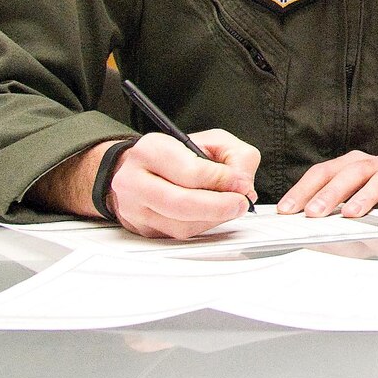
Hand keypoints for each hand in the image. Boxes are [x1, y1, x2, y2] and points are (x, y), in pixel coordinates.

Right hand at [36, 129, 259, 239]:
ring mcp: (135, 209)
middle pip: (180, 203)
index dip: (220, 179)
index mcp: (150, 151)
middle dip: (219, 206)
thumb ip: (236, 157)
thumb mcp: (210, 141)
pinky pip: (178, 236)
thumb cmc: (175, 155)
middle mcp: (135, 181)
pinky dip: (202, 227)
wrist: (137, 170)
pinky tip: (211, 215)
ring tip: (229, 207)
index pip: (189, 171)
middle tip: (240, 203)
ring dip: (213, 219)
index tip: (237, 181)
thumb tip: (243, 186)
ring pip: (181, 225)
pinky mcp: (142, 230)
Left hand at [278, 150, 377, 216]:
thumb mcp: (353, 195)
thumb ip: (331, 205)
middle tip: (315, 212)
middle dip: (331, 193)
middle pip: (350, 172)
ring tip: (351, 213)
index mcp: (351, 164)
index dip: (304, 189)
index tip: (287, 209)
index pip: (323, 172)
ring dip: (365, 196)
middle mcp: (373, 164)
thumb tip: (299, 221)